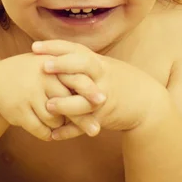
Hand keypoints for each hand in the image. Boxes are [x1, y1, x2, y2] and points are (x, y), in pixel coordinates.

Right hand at [0, 53, 103, 140]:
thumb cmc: (34, 75)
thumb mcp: (50, 68)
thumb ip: (72, 77)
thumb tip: (101, 97)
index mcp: (52, 65)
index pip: (75, 78)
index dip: (89, 90)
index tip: (103, 100)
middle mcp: (41, 78)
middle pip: (68, 103)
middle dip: (82, 119)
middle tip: (96, 131)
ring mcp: (29, 94)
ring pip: (56, 120)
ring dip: (59, 125)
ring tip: (55, 120)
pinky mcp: (18, 110)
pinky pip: (41, 130)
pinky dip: (46, 133)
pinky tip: (47, 131)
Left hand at [32, 40, 162, 140]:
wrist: (147, 102)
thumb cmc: (118, 82)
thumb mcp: (103, 67)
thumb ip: (81, 63)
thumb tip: (52, 55)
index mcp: (98, 62)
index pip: (75, 49)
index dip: (55, 46)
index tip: (34, 46)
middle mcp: (102, 76)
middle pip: (83, 65)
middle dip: (63, 65)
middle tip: (42, 67)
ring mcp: (105, 96)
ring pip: (85, 98)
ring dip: (67, 103)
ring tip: (48, 106)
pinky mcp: (106, 115)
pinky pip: (86, 124)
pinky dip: (70, 131)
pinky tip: (54, 135)